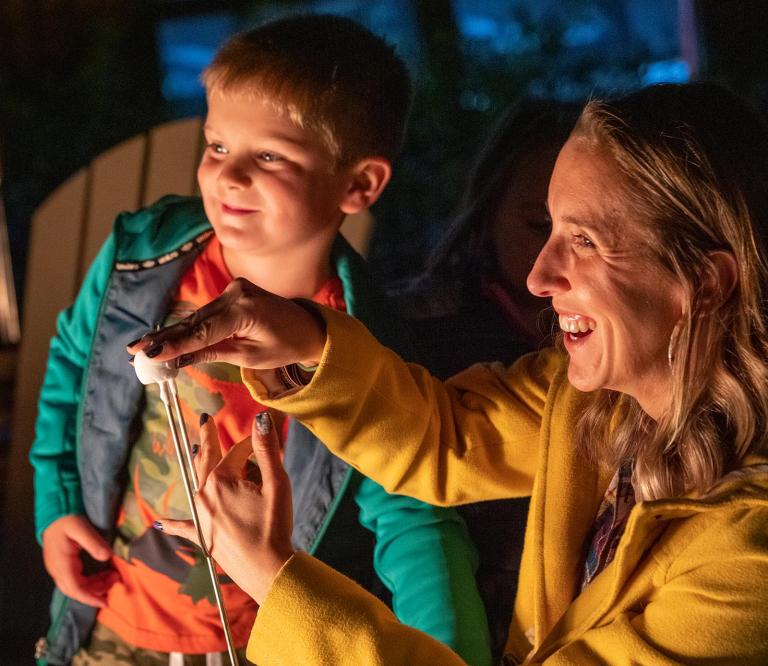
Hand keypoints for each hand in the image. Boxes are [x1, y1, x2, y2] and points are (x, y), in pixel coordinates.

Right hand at [42, 515, 116, 606]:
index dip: (90, 597)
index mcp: (62, 564)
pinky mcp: (62, 566)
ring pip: (76, 586)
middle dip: (96, 591)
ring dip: (94, 585)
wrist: (53, 516)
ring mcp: (58, 569)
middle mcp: (57, 570)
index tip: (105, 602)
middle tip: (115, 582)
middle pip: (75, 590)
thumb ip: (93, 543)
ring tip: (112, 577)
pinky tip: (102, 575)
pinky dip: (89, 581)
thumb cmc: (67, 521)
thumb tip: (107, 556)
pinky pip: (75, 580)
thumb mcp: (81, 528)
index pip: (75, 588)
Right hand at [126, 278, 325, 369]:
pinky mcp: (234, 292)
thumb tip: (178, 359)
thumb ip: (214, 353)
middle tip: (134, 350)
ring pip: (198, 316)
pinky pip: (207, 313)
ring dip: (172, 333)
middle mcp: (237, 292)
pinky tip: (165, 336)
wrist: (308, 327)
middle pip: (194, 321)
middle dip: (165, 338)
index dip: (174, 344)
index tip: (148, 354)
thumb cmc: (285, 346)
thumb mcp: (250, 356)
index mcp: (245, 309)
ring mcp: (235, 289)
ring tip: (142, 347)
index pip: (202, 331)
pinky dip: (189, 326)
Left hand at [158, 412, 294, 604]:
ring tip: (198, 450)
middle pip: (207, 459)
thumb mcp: (277, 484)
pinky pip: (183, 527)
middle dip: (208, 437)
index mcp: (222, 480)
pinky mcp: (203, 537)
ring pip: (198, 484)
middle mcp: (205, 495)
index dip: (253, 445)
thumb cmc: (274, 527)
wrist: (268, 570)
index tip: (265, 442)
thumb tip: (261, 418)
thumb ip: (267, 450)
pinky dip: (174, 523)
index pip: (237, 452)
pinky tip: (161, 523)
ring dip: (200, 465)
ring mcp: (201, 517)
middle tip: (205, 420)